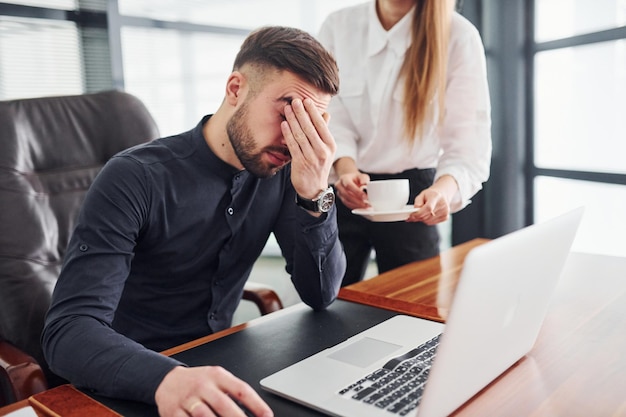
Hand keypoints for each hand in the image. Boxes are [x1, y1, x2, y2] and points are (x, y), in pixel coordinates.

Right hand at [155, 366, 272, 416]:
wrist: (168, 381)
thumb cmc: (198, 382)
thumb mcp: (217, 379)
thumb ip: (234, 392)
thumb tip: (256, 411)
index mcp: (217, 376)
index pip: (241, 389)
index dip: (257, 404)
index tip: (267, 416)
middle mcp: (203, 386)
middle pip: (224, 404)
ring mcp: (188, 399)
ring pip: (204, 415)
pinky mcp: (174, 412)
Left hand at [281, 98, 335, 198]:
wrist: (313, 188)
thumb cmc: (319, 164)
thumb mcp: (326, 149)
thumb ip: (324, 131)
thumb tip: (326, 114)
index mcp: (330, 145)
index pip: (321, 125)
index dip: (313, 112)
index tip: (306, 100)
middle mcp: (322, 151)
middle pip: (310, 128)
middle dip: (301, 113)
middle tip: (295, 101)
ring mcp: (311, 157)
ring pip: (300, 135)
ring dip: (293, 120)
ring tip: (287, 109)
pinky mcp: (300, 163)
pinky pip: (293, 145)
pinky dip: (288, 133)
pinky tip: (284, 124)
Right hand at [335, 172, 369, 209]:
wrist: (351, 180)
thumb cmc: (356, 178)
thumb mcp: (361, 176)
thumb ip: (364, 179)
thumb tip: (365, 184)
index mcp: (344, 178)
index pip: (349, 185)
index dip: (357, 192)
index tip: (365, 197)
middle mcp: (339, 186)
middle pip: (347, 195)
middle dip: (357, 201)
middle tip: (367, 204)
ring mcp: (339, 193)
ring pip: (347, 201)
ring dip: (356, 205)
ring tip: (366, 207)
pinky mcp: (342, 199)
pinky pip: (348, 204)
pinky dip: (355, 207)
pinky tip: (362, 207)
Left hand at [407, 188, 449, 224]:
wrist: (441, 195)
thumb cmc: (431, 195)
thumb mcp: (422, 194)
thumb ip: (418, 202)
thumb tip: (415, 211)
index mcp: (436, 196)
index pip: (428, 208)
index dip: (419, 213)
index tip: (412, 215)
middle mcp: (442, 204)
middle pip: (427, 216)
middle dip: (418, 217)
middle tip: (413, 215)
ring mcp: (445, 212)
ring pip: (428, 221)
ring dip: (422, 219)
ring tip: (422, 213)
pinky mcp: (445, 217)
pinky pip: (432, 223)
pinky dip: (427, 220)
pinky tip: (428, 214)